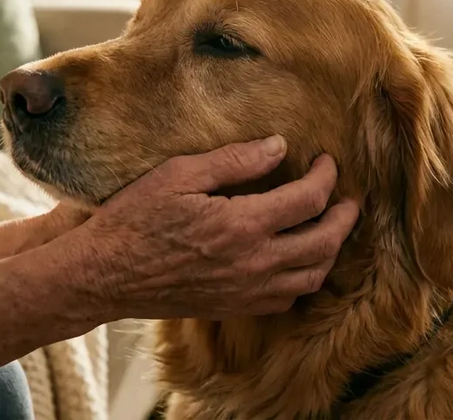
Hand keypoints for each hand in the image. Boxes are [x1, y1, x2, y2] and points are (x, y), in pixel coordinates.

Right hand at [68, 136, 358, 319]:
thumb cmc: (134, 219)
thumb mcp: (179, 173)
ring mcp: (246, 290)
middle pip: (324, 242)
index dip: (326, 176)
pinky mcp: (234, 306)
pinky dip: (304, 277)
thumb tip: (278, 147)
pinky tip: (297, 259)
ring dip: (330, 250)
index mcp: (242, 224)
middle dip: (345, 217)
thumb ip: (234, 161)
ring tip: (331, 227)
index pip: (308, 200)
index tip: (327, 161)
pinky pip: (286, 298)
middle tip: (349, 198)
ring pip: (312, 275)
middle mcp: (253, 263)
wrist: (104, 275)